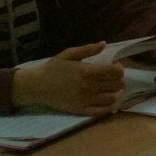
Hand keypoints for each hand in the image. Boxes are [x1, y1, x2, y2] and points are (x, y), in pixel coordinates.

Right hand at [9, 43, 124, 115]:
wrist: (36, 86)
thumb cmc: (52, 68)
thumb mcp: (68, 54)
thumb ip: (87, 49)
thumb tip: (104, 44)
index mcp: (86, 72)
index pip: (115, 72)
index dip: (119, 69)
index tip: (116, 66)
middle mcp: (88, 87)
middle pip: (116, 85)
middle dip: (119, 79)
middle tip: (114, 77)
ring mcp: (85, 100)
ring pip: (112, 98)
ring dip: (116, 92)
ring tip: (112, 88)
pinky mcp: (81, 110)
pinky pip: (102, 111)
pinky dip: (109, 106)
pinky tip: (108, 100)